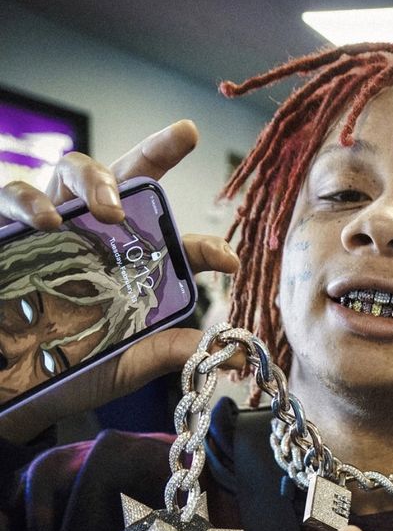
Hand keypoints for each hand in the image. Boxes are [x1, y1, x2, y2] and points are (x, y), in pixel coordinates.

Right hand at [0, 122, 239, 442]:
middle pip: (125, 173)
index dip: (201, 244)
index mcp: (129, 259)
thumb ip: (172, 348)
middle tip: (180, 142)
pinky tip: (46, 222)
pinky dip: (29, 201)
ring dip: (94, 178)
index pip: (172, 238)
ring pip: (72, 169)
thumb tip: (233, 349)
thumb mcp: (129, 361)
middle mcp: (95, 232)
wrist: (14, 387)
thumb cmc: (74, 367)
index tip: (228, 262)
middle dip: (156, 149)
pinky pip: (12, 195)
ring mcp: (51, 226)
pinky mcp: (7, 231)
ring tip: (108, 210)